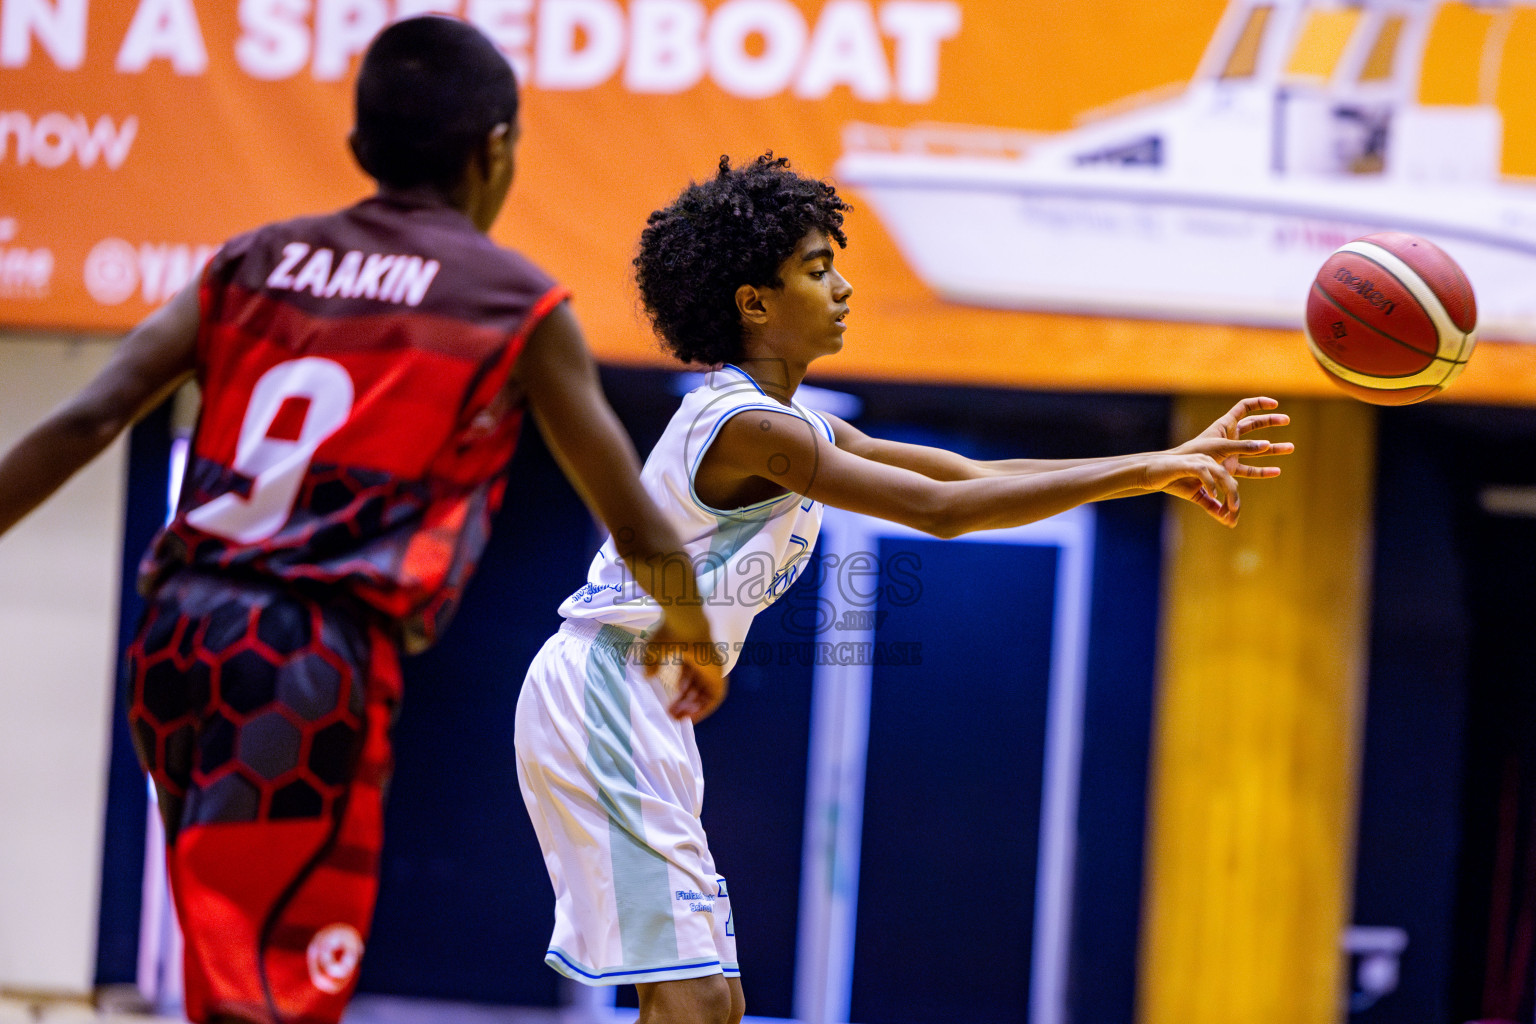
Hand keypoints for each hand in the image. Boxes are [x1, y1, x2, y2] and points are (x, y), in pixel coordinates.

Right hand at [642, 608, 727, 721]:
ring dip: (692, 708)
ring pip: (704, 694)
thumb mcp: (655, 650)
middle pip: (697, 687)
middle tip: (671, 714)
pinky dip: (703, 709)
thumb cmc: (670, 633)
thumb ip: (652, 663)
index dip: (681, 689)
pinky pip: (714, 699)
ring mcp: (712, 669)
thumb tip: (648, 676)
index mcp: (692, 652)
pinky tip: (689, 717)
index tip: (671, 701)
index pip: (690, 675)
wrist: (686, 625)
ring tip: (676, 718)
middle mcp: (704, 662)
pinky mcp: (718, 676)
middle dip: (684, 702)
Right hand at [1140, 450, 1247, 526]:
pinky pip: (1204, 472)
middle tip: (1235, 515)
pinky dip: (1210, 483)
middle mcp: (1209, 463)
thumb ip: (1209, 503)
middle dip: (1234, 499)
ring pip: (1221, 475)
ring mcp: (1199, 461)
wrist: (1150, 472)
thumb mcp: (1194, 495)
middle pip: (1230, 480)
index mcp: (1213, 469)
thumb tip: (1224, 517)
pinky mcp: (1188, 464)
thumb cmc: (1172, 481)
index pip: (1230, 485)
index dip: (1233, 503)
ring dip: (1229, 492)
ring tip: (1232, 507)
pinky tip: (1214, 495)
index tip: (1232, 521)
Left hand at [1166, 397, 1293, 523]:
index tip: (1275, 404)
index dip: (1259, 403)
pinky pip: (1250, 469)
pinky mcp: (1230, 469)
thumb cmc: (1195, 454)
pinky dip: (1263, 471)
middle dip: (1270, 422)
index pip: (1244, 407)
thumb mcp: (1220, 447)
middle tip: (1287, 421)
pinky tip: (1277, 471)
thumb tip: (1267, 445)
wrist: (1181, 471)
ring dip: (1273, 448)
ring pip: (1257, 448)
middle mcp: (1230, 437)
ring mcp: (1232, 453)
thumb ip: (1244, 447)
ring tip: (1291, 447)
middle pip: (1254, 424)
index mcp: (1225, 425)